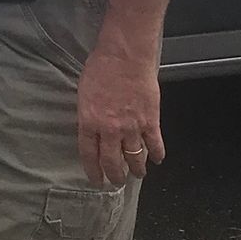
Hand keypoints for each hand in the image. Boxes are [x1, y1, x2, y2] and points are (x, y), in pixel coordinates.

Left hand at [76, 41, 164, 185]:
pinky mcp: (150, 122)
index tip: (96, 180)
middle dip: (115, 176)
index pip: (89, 154)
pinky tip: (156, 159)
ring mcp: (132, 128)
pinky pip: (155, 145)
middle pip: (112, 163)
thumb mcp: (84, 93)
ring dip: (136, 169)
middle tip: (116, 182)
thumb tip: (91, 128)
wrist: (125, 57)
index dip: (93, 171)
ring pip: (135, 158)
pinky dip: (157, 155)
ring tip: (137, 174)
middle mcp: (110, 130)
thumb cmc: (100, 68)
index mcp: (89, 121)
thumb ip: (88, 114)